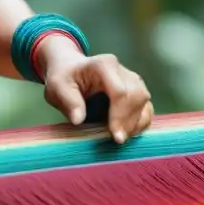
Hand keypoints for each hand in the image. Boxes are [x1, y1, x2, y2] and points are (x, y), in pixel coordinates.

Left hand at [37, 35, 152, 143]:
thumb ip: (68, 101)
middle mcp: (121, 70)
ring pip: (145, 101)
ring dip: (137, 122)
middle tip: (118, 139)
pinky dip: (141, 121)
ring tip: (121, 136)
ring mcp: (131, 79)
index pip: (120, 91)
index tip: (115, 136)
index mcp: (103, 65)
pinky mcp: (136, 90)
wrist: (70, 70)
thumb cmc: (64, 78)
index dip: (120, 115)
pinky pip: (146, 107)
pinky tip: (128, 132)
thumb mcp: (57, 87)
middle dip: (130, 121)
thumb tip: (78, 119)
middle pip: (137, 95)